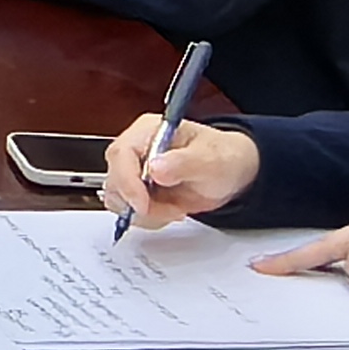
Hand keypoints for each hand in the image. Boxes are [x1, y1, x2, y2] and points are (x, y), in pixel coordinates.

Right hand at [102, 112, 265, 232]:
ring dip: (146, 213)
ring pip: (119, 199)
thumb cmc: (222, 157)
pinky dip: (150, 218)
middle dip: (140, 202)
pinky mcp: (139, 191)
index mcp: (148, 131)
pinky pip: (130, 211)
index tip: (143, 204)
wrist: (232, 173)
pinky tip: (171, 210)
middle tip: (170, 209)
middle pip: (115, 179)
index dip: (127, 182)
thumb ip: (184, 162)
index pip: (121, 154)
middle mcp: (136, 150)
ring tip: (175, 209)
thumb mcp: (211, 159)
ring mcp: (136, 171)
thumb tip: (155, 168)